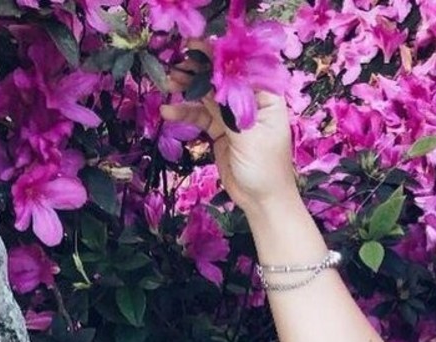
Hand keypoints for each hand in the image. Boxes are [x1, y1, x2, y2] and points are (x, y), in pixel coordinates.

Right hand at [159, 41, 298, 210]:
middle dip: (198, 69)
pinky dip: (185, 112)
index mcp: (266, 97)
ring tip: (168, 82)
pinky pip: (200, 115)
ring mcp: (233, 116)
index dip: (218, 55)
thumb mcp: (248, 135)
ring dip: (188, 88)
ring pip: (207, 94)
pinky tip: (168, 111)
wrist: (262, 202)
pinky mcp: (221, 130)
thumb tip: (211, 76)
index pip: (241, 67)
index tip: (195, 45)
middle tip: (176, 62)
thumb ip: (228, 106)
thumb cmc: (265, 169)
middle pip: (221, 77)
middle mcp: (250, 102)